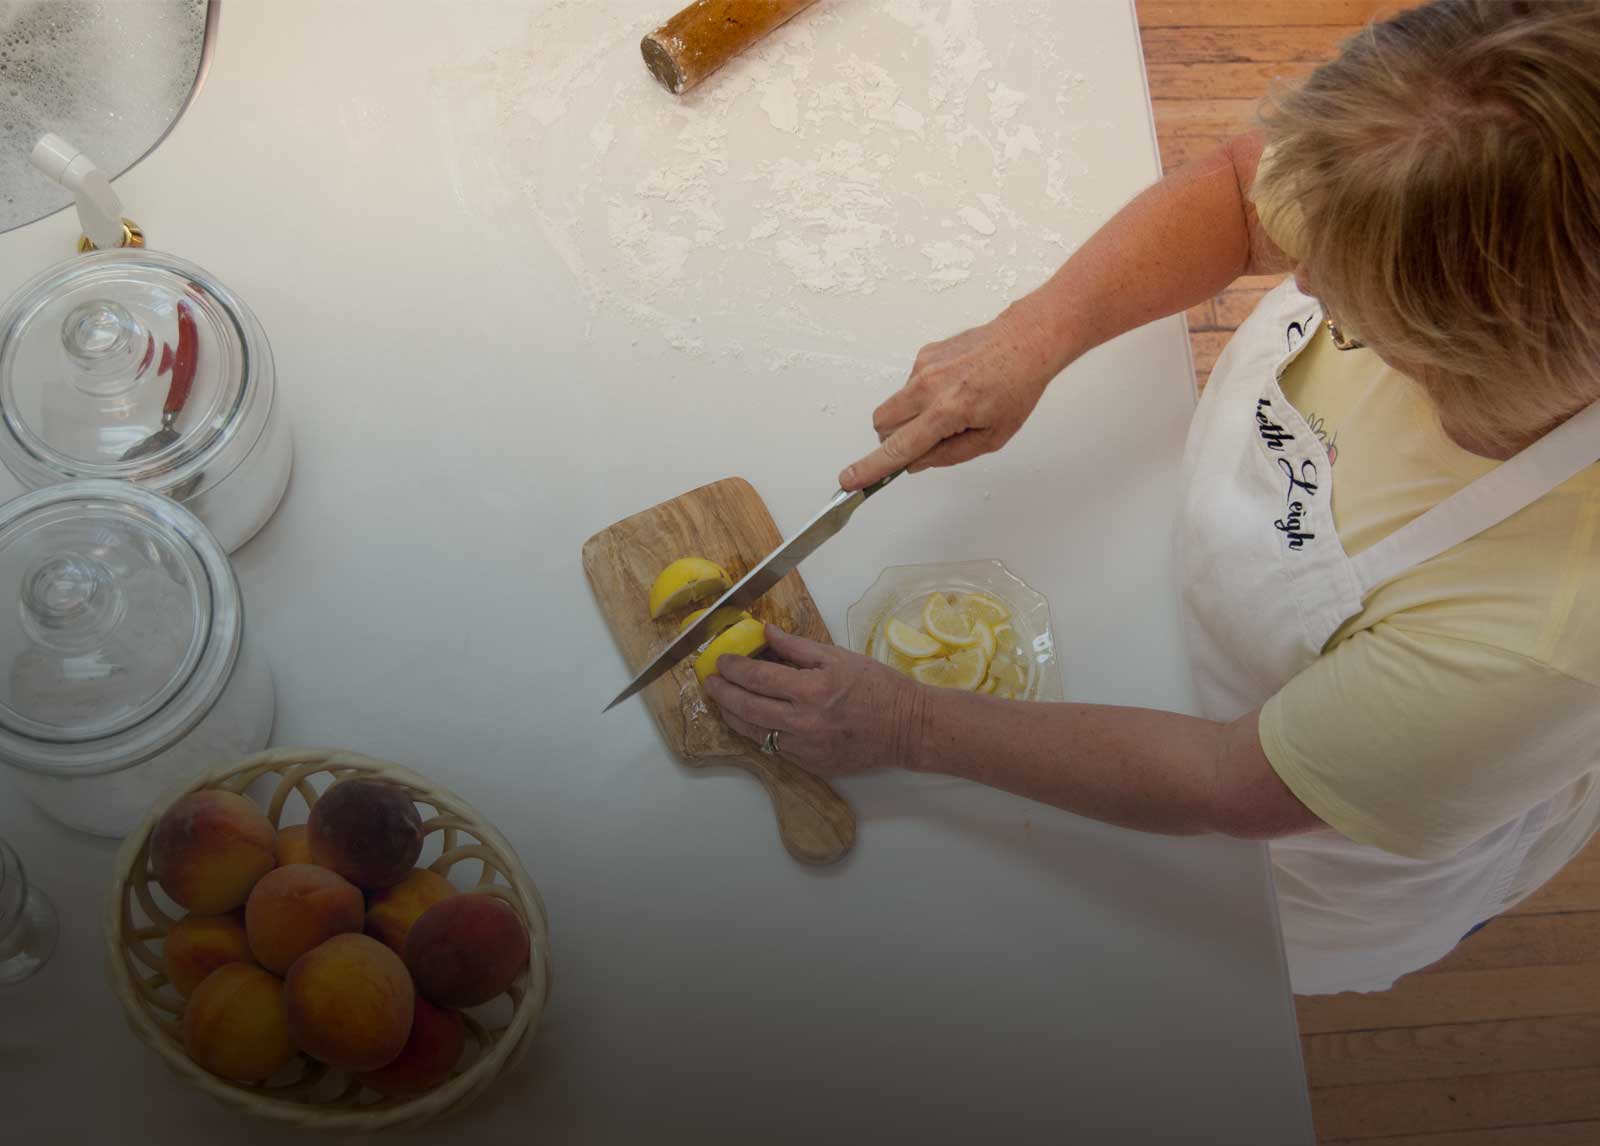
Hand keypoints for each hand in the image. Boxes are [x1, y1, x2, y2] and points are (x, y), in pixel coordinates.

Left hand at [702, 626, 926, 777]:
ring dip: (732, 716)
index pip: (757, 677)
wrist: (907, 728)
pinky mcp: (810, 765)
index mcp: (812, 689)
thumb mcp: (839, 657)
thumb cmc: (878, 687)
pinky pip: (774, 748)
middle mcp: (804, 721)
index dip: (733, 668)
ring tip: (723, 702)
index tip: (721, 661)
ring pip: (754, 732)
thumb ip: (797, 646)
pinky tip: (753, 721)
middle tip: (711, 682)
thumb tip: (767, 632)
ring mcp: (805, 747)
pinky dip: (758, 732)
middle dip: (722, 693)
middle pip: (747, 708)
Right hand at [838, 308, 1059, 490]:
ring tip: (950, 410)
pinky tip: (953, 389)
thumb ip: (949, 455)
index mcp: (948, 411)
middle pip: (882, 425)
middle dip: (893, 440)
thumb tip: (916, 463)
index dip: (871, 468)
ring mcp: (923, 367)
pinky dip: (923, 396)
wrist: (1025, 341)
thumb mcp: (993, 437)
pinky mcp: (924, 354)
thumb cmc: (1016, 387)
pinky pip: (909, 386)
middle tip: (925, 442)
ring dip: (910, 418)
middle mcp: (929, 387)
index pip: (899, 448)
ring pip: (894, 406)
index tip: (849, 480)